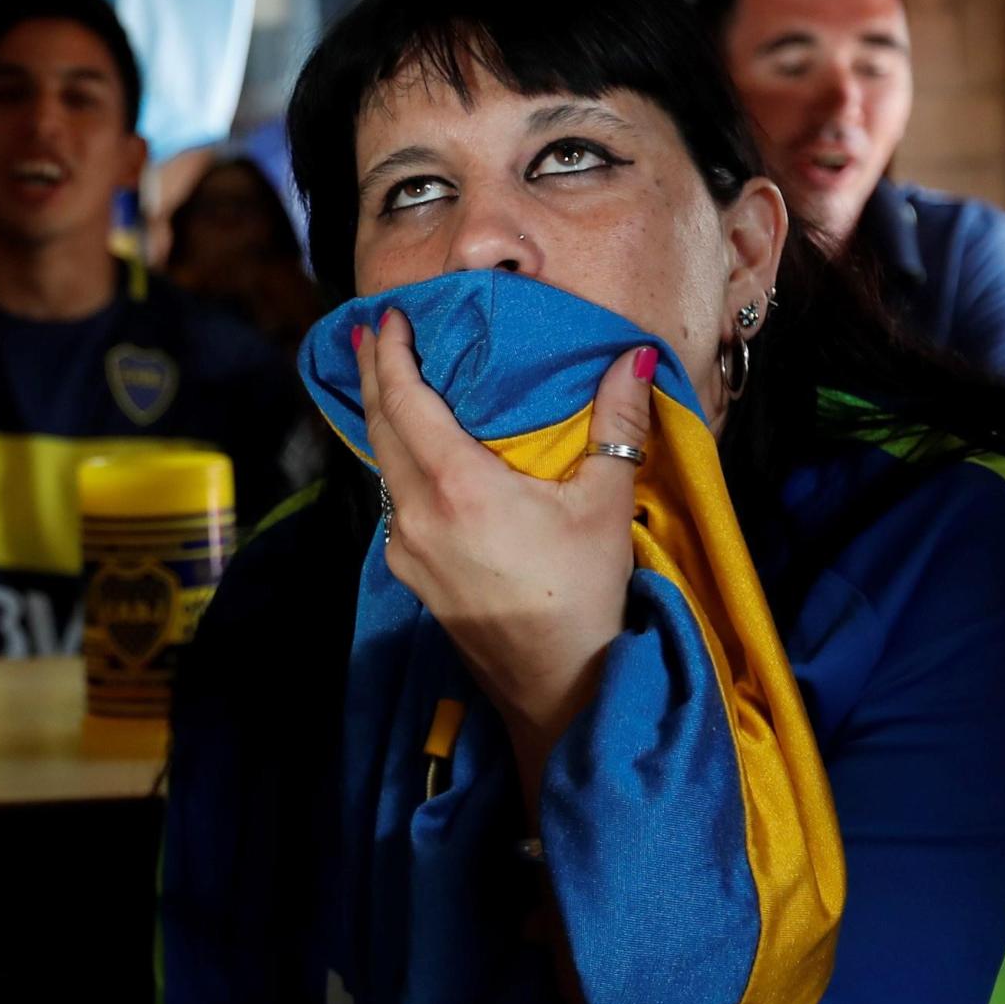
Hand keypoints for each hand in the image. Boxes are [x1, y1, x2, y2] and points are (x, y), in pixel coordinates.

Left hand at [359, 308, 650, 739]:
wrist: (556, 686)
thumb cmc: (583, 594)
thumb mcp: (605, 504)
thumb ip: (616, 425)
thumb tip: (634, 358)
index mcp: (454, 486)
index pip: (404, 403)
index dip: (392, 356)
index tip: (385, 318)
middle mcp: (413, 513)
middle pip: (379, 427)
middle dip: (373, 375)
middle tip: (370, 333)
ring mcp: (404, 546)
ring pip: (380, 465)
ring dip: (380, 417)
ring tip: (384, 379)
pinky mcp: (410, 572)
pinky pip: (391, 498)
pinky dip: (393, 458)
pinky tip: (409, 450)